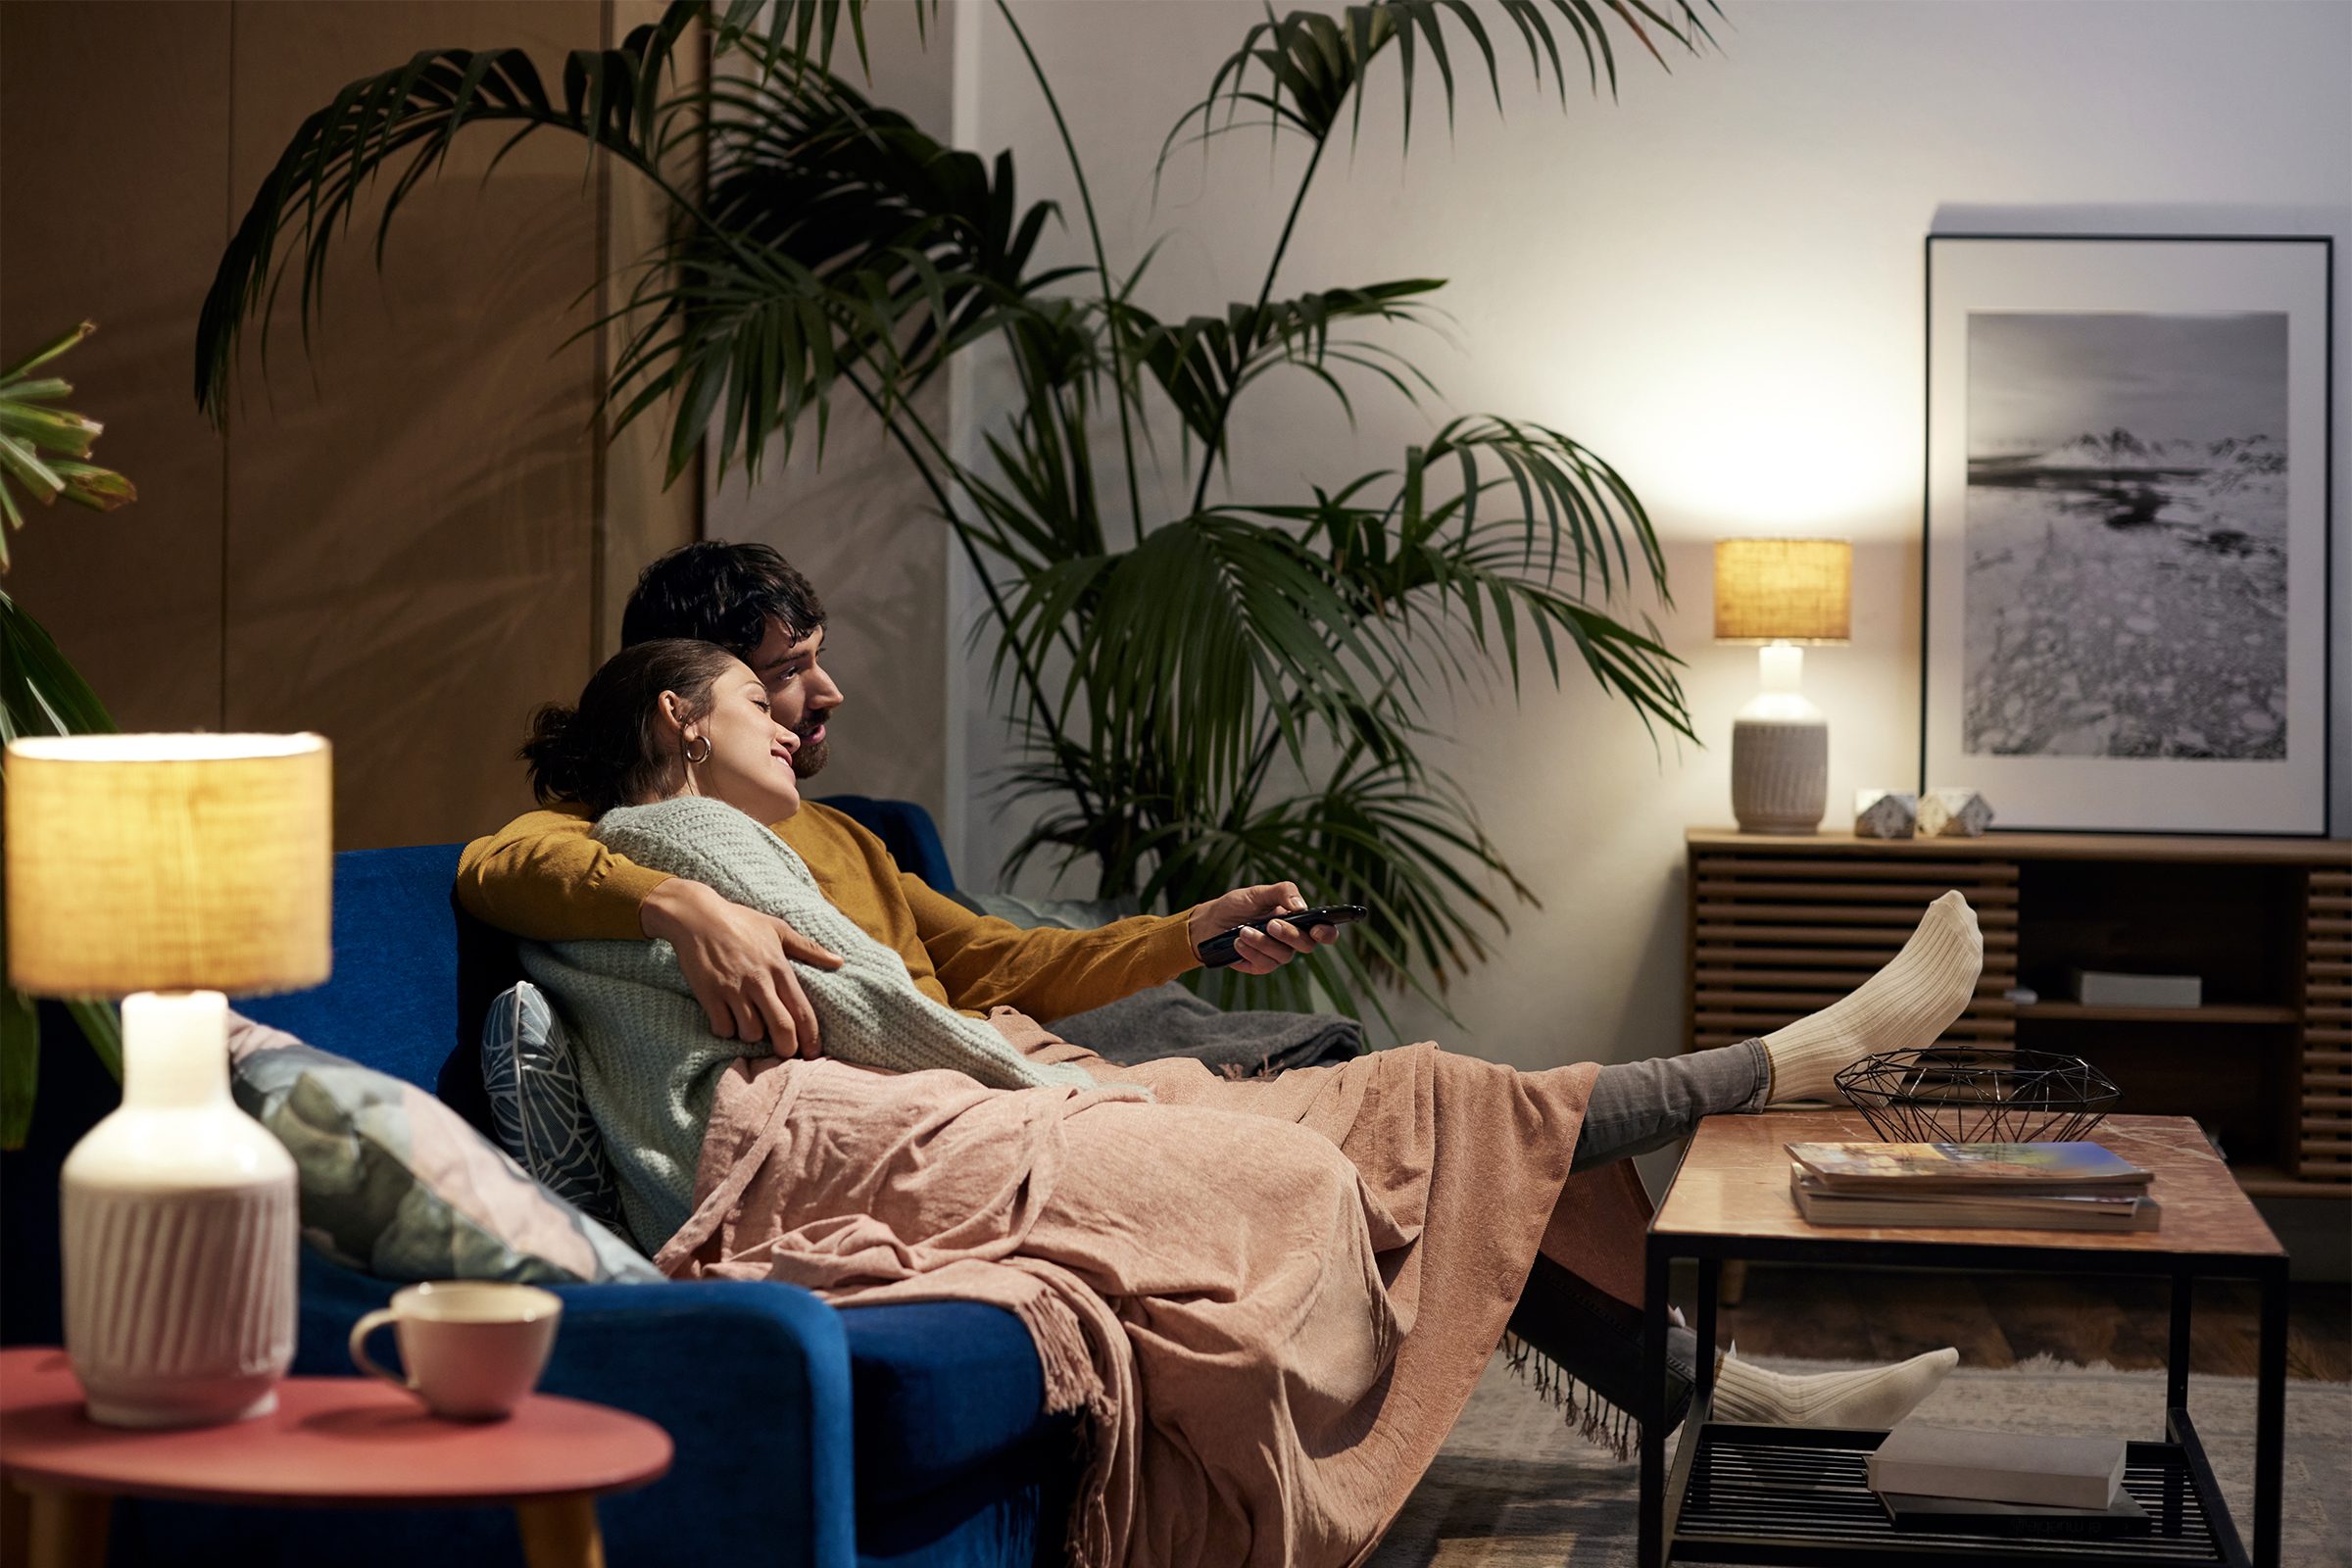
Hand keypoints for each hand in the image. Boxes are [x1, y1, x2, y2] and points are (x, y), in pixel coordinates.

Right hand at [640, 879, 842, 1057]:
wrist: (697, 916)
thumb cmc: (740, 921)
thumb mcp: (778, 929)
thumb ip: (808, 949)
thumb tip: (839, 961)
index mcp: (779, 968)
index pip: (802, 1010)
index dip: (811, 1037)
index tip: (814, 1052)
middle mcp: (759, 982)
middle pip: (781, 1028)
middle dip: (787, 1048)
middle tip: (786, 1054)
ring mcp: (733, 990)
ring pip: (750, 1032)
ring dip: (752, 1036)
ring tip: (751, 1026)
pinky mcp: (709, 995)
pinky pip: (723, 1028)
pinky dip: (726, 1030)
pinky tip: (727, 1020)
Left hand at [1187, 881, 1343, 975]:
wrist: (1209, 922)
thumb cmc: (1236, 906)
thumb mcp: (1258, 893)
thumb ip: (1282, 892)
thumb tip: (1301, 906)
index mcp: (1297, 920)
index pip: (1323, 930)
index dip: (1328, 932)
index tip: (1318, 929)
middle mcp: (1291, 939)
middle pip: (1306, 945)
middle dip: (1290, 935)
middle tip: (1271, 924)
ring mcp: (1276, 954)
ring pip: (1283, 956)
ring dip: (1263, 942)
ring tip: (1243, 930)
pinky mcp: (1260, 966)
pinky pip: (1264, 965)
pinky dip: (1251, 952)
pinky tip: (1238, 942)